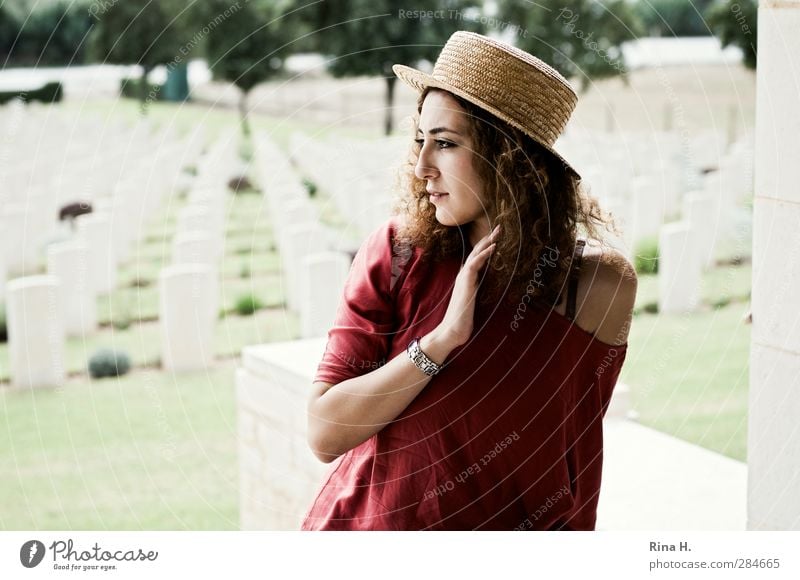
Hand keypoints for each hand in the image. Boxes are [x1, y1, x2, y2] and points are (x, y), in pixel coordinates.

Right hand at [435, 224, 499, 347]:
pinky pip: (475, 264)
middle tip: (499, 227)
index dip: (486, 247)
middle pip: (476, 252)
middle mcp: (464, 276)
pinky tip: (493, 246)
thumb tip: (484, 289)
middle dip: (487, 239)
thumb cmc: (462, 320)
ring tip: (497, 231)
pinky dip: (484, 254)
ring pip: (475, 254)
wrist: (452, 330)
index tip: (496, 238)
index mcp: (467, 280)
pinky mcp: (465, 283)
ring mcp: (464, 278)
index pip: (477, 259)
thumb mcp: (473, 303)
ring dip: (487, 242)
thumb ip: (476, 293)